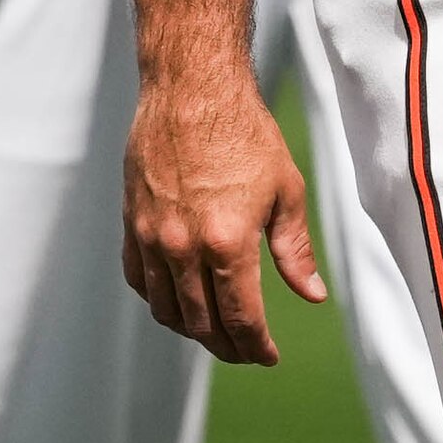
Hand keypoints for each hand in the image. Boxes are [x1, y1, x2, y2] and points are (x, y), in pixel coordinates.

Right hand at [123, 61, 322, 364]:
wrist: (191, 87)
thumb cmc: (244, 132)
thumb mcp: (285, 189)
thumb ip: (294, 249)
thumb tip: (312, 294)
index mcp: (228, 242)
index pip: (240, 319)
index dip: (256, 347)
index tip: (268, 355)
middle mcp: (184, 247)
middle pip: (202, 324)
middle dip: (228, 346)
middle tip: (245, 349)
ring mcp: (151, 236)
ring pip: (165, 309)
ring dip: (191, 329)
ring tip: (214, 329)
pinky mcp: (130, 221)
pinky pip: (138, 278)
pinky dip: (157, 299)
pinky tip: (176, 298)